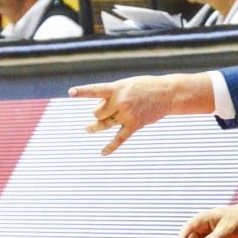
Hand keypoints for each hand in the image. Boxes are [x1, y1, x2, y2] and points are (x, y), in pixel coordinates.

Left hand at [68, 72, 214, 154]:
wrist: (167, 93)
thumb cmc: (145, 87)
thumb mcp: (126, 85)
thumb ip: (111, 96)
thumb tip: (99, 113)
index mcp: (117, 89)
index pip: (96, 90)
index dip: (83, 92)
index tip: (71, 92)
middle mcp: (120, 102)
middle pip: (98, 112)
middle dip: (99, 111)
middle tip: (109, 107)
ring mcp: (127, 115)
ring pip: (104, 124)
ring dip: (95, 127)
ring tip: (88, 129)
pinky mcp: (135, 125)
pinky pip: (119, 139)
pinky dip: (110, 147)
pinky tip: (103, 153)